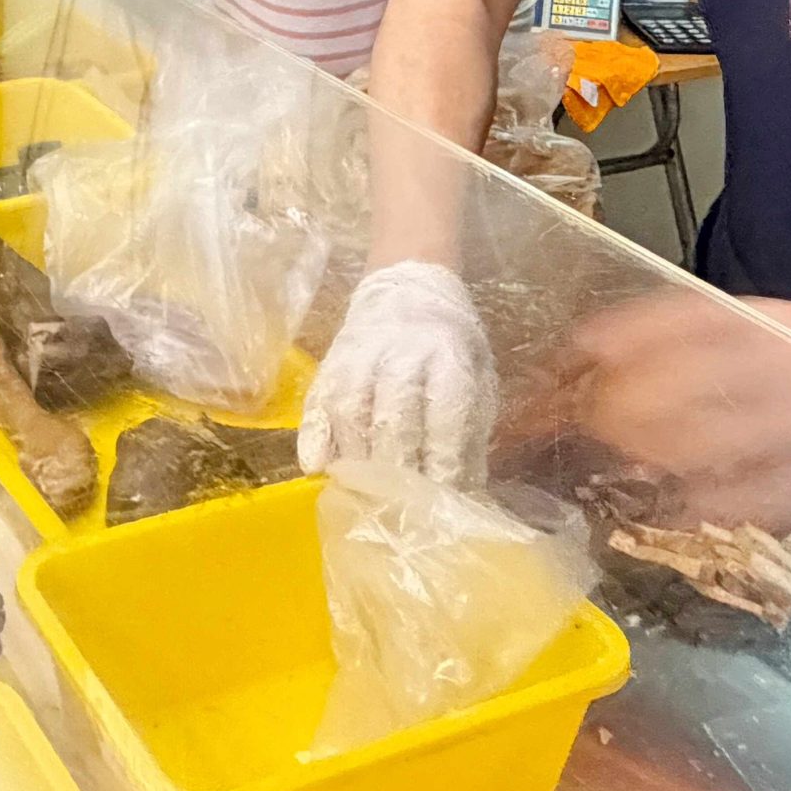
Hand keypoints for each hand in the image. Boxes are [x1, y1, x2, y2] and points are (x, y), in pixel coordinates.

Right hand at [299, 259, 497, 485]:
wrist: (408, 284)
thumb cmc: (450, 342)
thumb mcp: (477, 373)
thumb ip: (471, 426)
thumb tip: (468, 489)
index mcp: (446, 352)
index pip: (444, 409)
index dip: (443, 456)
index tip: (444, 496)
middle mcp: (400, 351)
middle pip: (394, 413)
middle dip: (399, 465)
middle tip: (403, 506)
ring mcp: (359, 355)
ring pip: (351, 409)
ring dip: (357, 456)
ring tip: (364, 494)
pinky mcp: (331, 362)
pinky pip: (317, 399)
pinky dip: (313, 434)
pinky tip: (315, 466)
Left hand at [505, 289, 790, 529]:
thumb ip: (720, 335)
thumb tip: (615, 347)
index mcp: (785, 322)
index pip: (680, 319)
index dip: (616, 339)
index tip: (569, 353)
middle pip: (679, 383)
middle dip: (612, 407)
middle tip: (573, 422)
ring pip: (705, 443)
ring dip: (645, 456)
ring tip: (608, 464)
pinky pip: (751, 498)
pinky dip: (699, 504)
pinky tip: (667, 507)